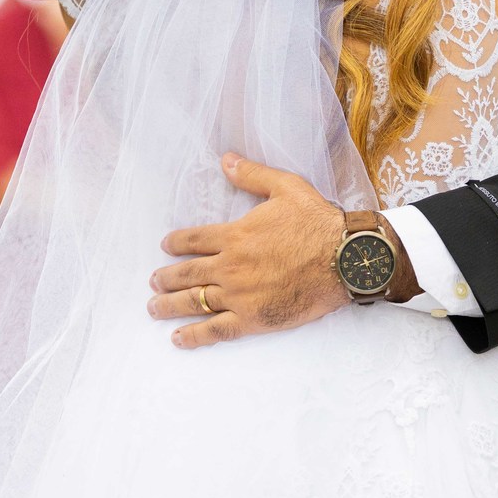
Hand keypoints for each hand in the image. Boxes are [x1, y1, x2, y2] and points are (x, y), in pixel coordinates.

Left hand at [146, 154, 417, 347]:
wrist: (344, 259)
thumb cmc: (318, 222)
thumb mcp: (286, 187)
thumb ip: (252, 175)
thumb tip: (226, 159)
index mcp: (234, 235)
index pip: (193, 240)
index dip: (176, 243)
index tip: (166, 247)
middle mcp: (229, 267)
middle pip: (186, 274)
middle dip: (165, 278)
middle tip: (153, 281)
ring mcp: (239, 295)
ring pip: (194, 302)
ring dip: (169, 305)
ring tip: (154, 307)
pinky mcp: (253, 319)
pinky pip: (216, 329)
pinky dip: (195, 336)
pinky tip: (179, 338)